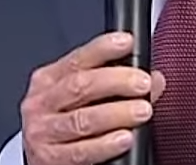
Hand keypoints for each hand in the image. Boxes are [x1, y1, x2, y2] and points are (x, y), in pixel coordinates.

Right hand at [21, 32, 165, 164]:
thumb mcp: (82, 99)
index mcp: (48, 80)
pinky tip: (124, 138)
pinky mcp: (49, 159)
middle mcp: (41, 103)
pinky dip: (105, 145)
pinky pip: (80, 152)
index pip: (77, 59)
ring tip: (142, 110)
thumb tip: (154, 79)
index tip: (127, 42)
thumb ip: (115, 86)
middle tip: (143, 83)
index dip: (103, 48)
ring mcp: (43, 132)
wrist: (42, 161)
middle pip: (80, 86)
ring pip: (81, 119)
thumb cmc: (65, 125)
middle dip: (116, 82)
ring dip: (116, 113)